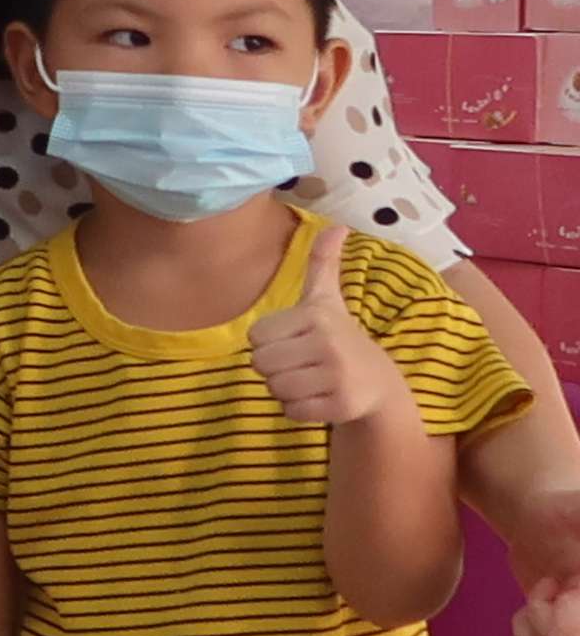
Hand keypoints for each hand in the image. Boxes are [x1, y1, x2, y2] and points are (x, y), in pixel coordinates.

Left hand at [249, 224, 405, 426]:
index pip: (255, 336)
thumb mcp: (328, 299)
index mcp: (316, 315)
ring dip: (285, 389)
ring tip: (312, 380)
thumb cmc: (339, 336)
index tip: (296, 340)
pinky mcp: (341, 406)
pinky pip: (290, 411)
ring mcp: (337, 376)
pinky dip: (299, 410)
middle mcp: (328, 343)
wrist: (380, 384)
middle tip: (303, 364)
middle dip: (274, 368)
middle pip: (260, 364)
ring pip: (274, 389)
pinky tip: (321, 399)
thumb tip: (337, 224)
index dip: (269, 342)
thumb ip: (322, 263)